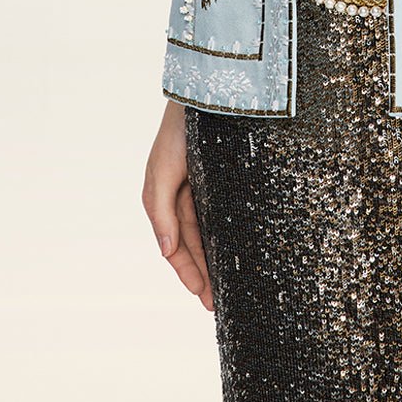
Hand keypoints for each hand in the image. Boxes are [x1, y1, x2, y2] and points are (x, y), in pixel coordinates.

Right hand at [142, 100, 213, 311]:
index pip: (176, 246)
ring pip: (210, 235)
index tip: (202, 297)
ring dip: (216, 261)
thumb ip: (162, 212)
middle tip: (217, 305)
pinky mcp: (226, 179)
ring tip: (231, 290)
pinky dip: (227, 238)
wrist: (206, 95)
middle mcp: (184, 197)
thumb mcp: (163, 172)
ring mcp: (206, 189)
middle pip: (194, 246)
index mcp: (164, 199)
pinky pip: (225, 216)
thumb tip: (167, 251)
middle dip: (204, 275)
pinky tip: (238, 254)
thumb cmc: (178, 132)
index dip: (188, 273)